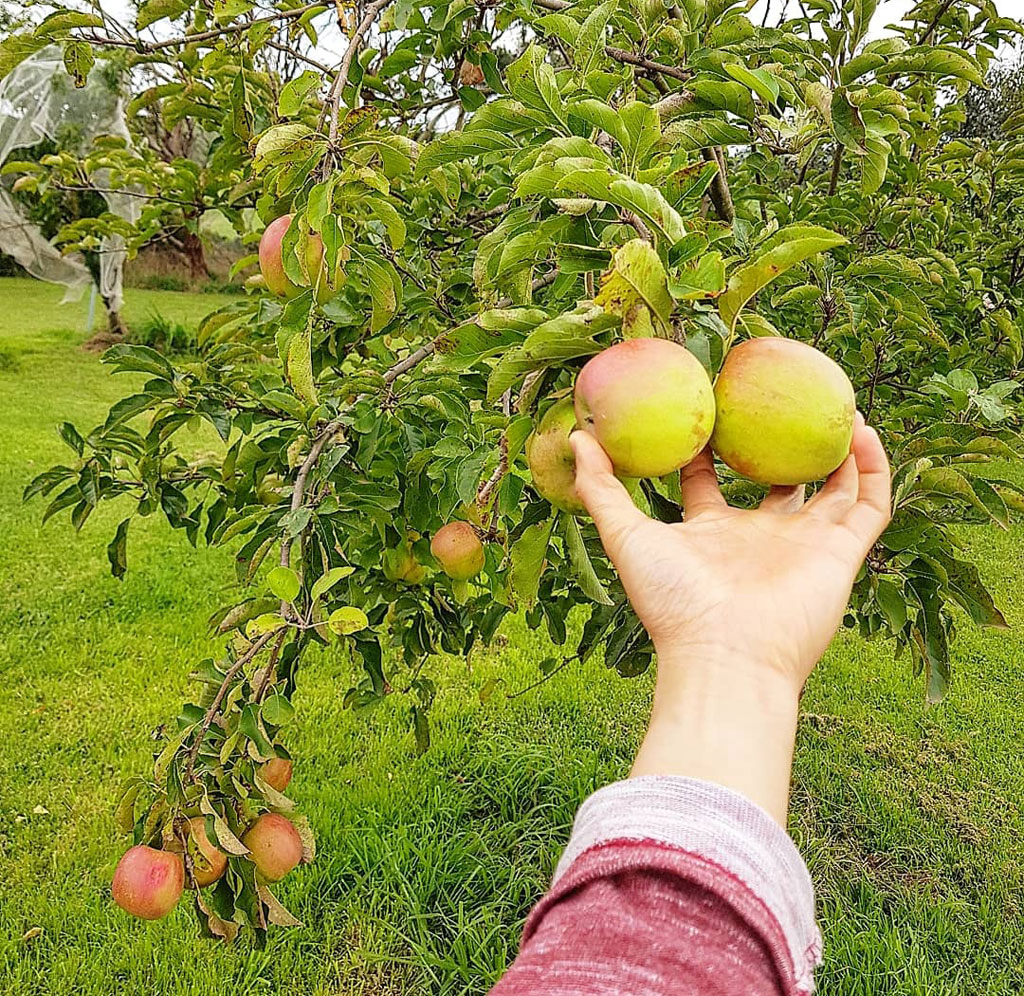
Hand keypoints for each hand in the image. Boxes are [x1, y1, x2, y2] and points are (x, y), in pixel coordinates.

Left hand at [570, 414, 890, 692]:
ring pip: (832, 488)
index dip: (708, 445)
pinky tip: (860, 427)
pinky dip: (873, 466)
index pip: (710, 480)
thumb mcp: (626, 536)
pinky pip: (868, 503)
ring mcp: (802, 545)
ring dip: (836, 448)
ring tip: (835, 403)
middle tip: (778, 397)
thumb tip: (577, 437)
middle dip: (779, 443)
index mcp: (711, 532)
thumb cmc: (672, 601)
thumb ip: (602, 489)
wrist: (724, 656)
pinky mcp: (841, 554)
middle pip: (775, 482)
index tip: (708, 403)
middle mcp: (759, 536)